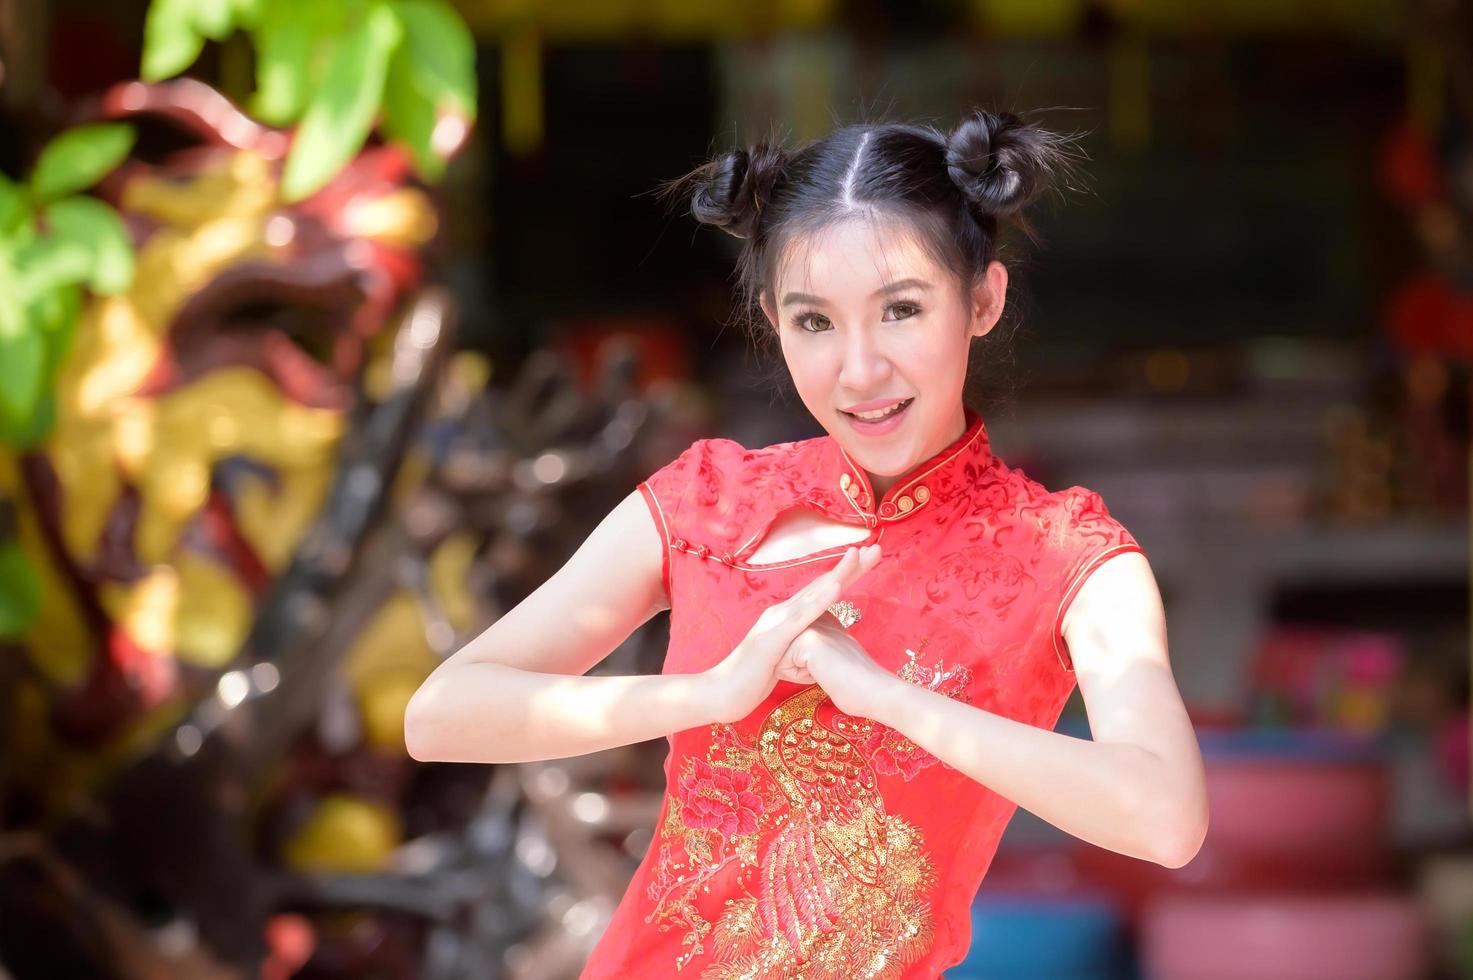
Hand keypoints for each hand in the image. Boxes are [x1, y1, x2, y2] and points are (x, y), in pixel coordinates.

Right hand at [699, 544, 881, 724]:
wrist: (720, 695)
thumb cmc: (752, 680)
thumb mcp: (785, 662)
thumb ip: (802, 650)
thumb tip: (819, 650)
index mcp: (787, 617)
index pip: (823, 591)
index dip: (848, 574)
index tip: (872, 558)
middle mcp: (781, 612)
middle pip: (821, 584)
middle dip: (850, 566)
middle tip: (876, 547)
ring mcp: (775, 622)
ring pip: (812, 595)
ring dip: (837, 575)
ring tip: (858, 557)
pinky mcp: (772, 638)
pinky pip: (799, 618)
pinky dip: (819, 602)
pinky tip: (836, 589)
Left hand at [787, 616, 898, 719]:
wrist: (874, 692)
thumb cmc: (852, 684)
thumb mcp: (827, 659)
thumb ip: (812, 649)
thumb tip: (793, 654)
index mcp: (822, 618)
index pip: (789, 648)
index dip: (804, 667)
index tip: (833, 665)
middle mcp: (816, 616)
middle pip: (781, 652)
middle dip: (798, 669)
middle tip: (830, 669)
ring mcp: (812, 624)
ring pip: (779, 659)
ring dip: (798, 674)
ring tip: (827, 670)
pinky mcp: (808, 639)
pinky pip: (783, 667)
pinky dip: (800, 678)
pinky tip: (823, 673)